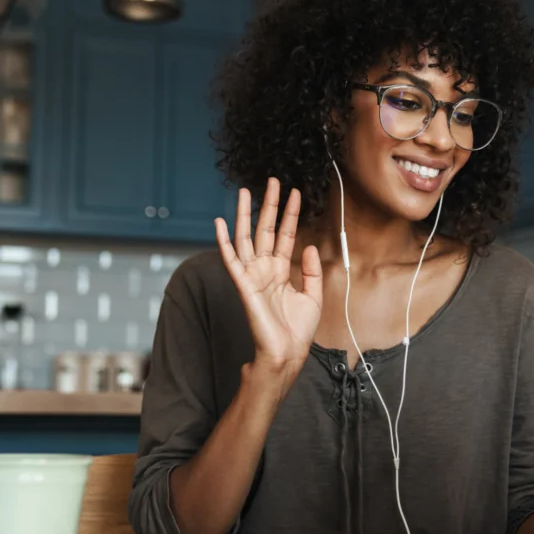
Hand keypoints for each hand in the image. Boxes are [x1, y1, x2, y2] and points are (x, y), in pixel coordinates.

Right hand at [215, 177, 322, 391]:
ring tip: (245, 192)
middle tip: (272, 181)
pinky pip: (231, 260)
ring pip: (246, 238)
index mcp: (281, 270)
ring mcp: (253, 275)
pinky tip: (220, 223)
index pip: (285, 235)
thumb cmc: (297, 330)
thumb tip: (309, 246)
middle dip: (269, 205)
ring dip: (245, 215)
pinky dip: (223, 241)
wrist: (287, 353)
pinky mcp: (244, 285)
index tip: (295, 193)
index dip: (290, 214)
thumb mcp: (313, 296)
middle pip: (265, 229)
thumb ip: (311, 270)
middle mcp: (265, 269)